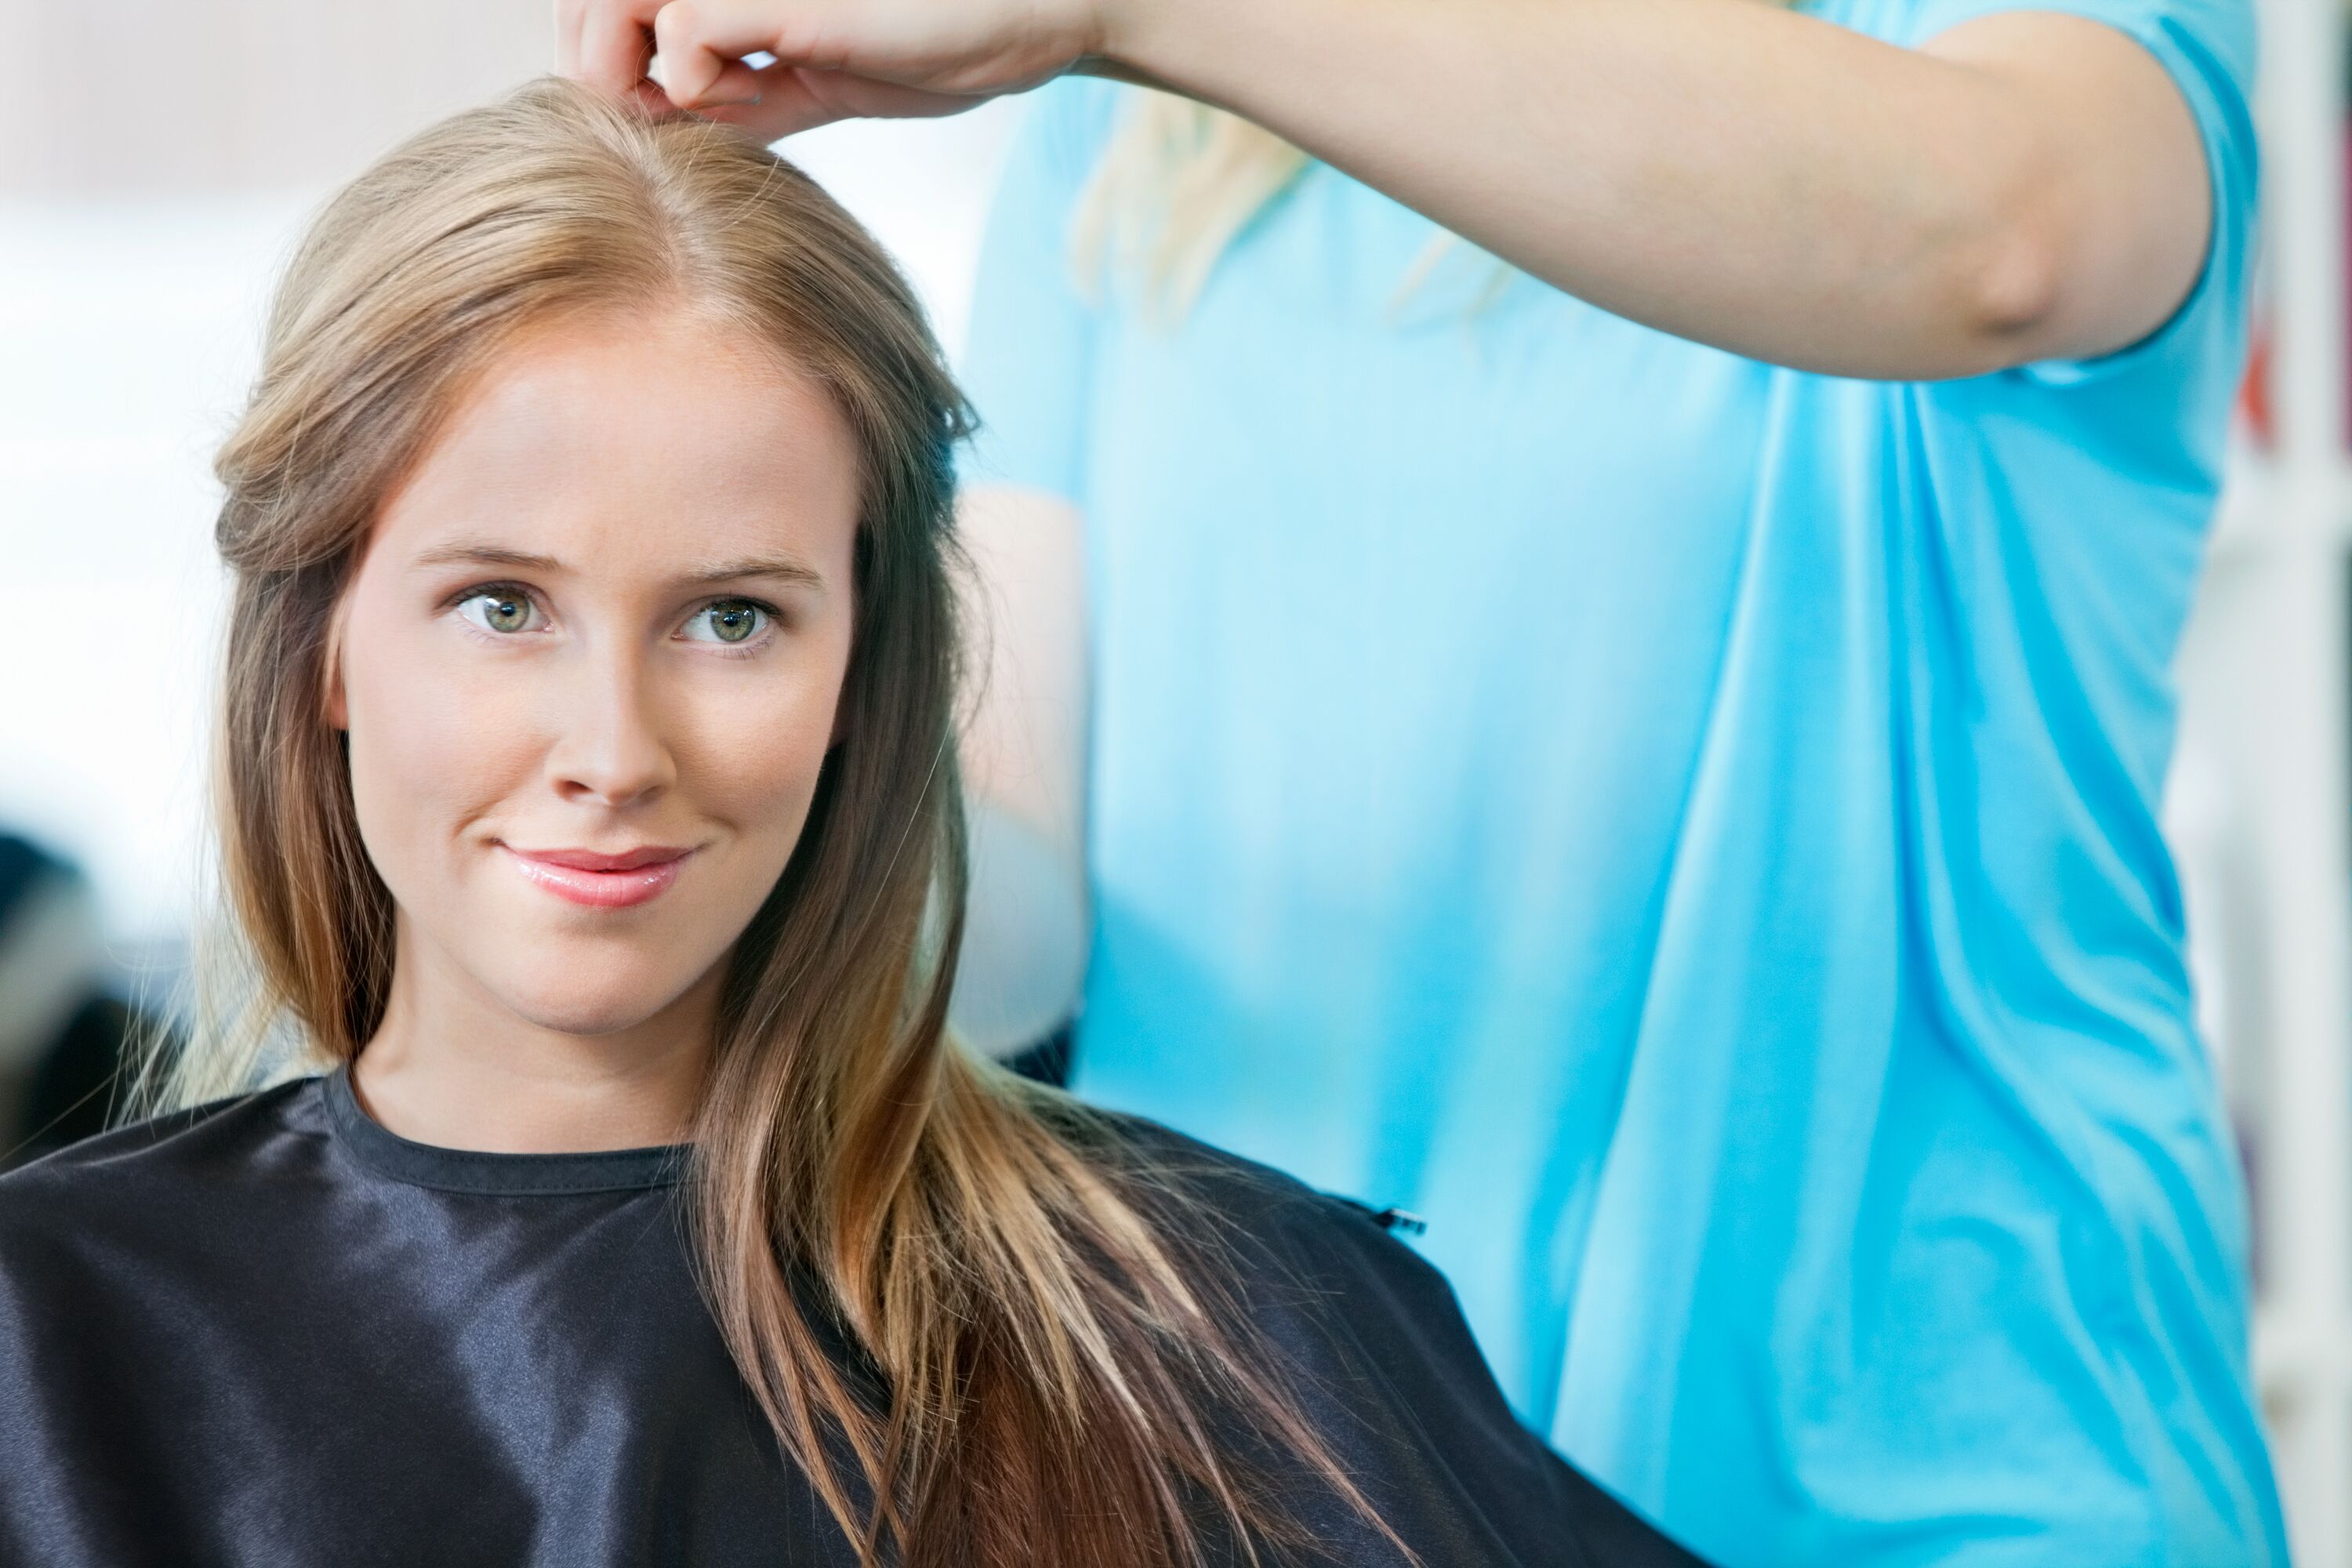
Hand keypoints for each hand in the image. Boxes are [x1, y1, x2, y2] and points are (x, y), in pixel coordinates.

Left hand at [558, 0, 1114, 138]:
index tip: (649, 108)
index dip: (597, 55)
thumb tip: (659, 125)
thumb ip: (738, 95)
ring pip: (609, 2)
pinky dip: (694, 89)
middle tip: (653, 113)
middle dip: (595, 64)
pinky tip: (743, 102)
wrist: (1025, 20)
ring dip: (623, 72)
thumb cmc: (929, 46)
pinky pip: (684, 38)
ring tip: (684, 108)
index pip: (601, 4)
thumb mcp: (809, 82)